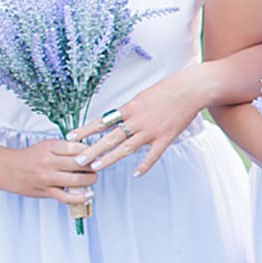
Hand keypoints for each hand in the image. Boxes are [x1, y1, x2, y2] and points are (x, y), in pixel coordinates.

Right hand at [0, 139, 98, 206]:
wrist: (7, 169)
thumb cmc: (30, 157)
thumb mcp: (47, 146)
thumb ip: (66, 148)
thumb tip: (89, 152)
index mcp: (50, 147)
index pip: (77, 147)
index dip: (90, 151)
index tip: (95, 154)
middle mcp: (49, 162)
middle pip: (80, 163)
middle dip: (92, 166)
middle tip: (95, 167)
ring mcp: (47, 178)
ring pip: (77, 180)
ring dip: (90, 180)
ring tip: (91, 178)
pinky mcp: (46, 191)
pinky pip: (68, 197)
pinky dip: (81, 197)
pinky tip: (89, 194)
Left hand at [68, 70, 207, 177]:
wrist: (190, 89)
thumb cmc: (169, 88)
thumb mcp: (143, 95)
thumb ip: (131, 108)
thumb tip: (120, 116)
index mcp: (130, 108)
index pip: (102, 121)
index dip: (85, 130)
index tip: (71, 136)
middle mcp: (137, 120)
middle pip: (109, 138)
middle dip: (92, 149)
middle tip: (77, 160)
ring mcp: (150, 131)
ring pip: (126, 148)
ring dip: (109, 158)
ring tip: (96, 167)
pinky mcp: (165, 138)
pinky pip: (152, 155)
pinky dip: (144, 165)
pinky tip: (136, 174)